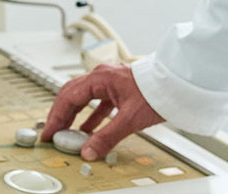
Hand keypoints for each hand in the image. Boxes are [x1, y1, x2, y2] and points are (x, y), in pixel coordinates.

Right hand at [42, 63, 164, 161]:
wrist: (178, 83)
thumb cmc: (156, 91)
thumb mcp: (129, 119)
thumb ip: (106, 137)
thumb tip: (88, 151)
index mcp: (101, 78)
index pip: (69, 97)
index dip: (56, 116)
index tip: (49, 133)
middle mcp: (103, 76)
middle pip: (72, 94)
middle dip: (60, 114)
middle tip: (52, 133)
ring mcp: (111, 81)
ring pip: (84, 97)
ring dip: (74, 115)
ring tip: (66, 132)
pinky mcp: (119, 88)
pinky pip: (98, 102)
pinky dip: (90, 115)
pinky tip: (88, 129)